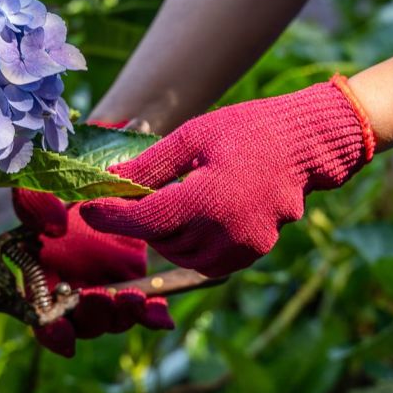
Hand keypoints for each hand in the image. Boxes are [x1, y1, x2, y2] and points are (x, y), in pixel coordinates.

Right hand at [13, 172, 172, 356]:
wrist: (105, 183)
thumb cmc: (64, 187)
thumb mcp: (42, 186)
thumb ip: (35, 202)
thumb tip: (54, 226)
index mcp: (42, 275)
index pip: (43, 317)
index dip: (50, 330)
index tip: (63, 330)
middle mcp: (73, 289)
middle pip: (82, 323)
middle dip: (93, 316)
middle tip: (102, 297)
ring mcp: (104, 288)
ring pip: (114, 319)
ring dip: (123, 315)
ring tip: (134, 298)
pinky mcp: (133, 282)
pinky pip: (144, 309)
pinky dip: (152, 315)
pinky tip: (161, 315)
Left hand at [80, 77, 373, 276]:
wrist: (304, 145)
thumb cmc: (248, 131)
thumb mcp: (193, 137)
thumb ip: (150, 165)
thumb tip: (109, 180)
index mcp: (207, 199)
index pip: (142, 220)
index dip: (110, 216)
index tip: (87, 209)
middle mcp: (225, 231)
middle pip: (160, 241)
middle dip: (141, 222)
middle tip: (134, 196)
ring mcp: (242, 247)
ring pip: (181, 256)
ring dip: (165, 236)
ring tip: (170, 203)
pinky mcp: (252, 253)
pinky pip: (207, 261)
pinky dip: (192, 246)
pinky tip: (195, 218)